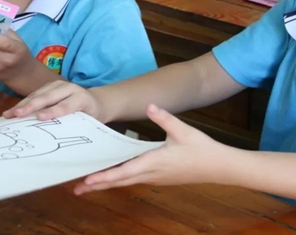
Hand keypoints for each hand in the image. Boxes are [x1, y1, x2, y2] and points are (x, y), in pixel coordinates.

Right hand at [3, 80, 104, 120]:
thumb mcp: (88, 122)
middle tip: (17, 114)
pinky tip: (12, 111)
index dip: (52, 112)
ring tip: (9, 114)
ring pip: (38, 94)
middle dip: (31, 106)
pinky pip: (34, 95)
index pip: (65, 106)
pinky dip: (22, 103)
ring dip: (22, 105)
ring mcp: (57, 85)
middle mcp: (68, 88)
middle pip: (48, 97)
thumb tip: (58, 137)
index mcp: (81, 98)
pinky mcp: (48, 86)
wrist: (94, 102)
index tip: (39, 118)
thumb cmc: (91, 116)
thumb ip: (76, 125)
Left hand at [74, 104, 224, 194]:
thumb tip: (151, 105)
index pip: (124, 172)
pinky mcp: (160, 178)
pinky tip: (113, 176)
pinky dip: (120, 180)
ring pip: (126, 182)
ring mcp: (155, 178)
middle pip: (120, 182)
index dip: (104, 177)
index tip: (88, 181)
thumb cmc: (201, 149)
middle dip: (98, 186)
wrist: (219, 167)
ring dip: (108, 183)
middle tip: (77, 189)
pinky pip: (134, 180)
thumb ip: (164, 118)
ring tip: (89, 185)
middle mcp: (151, 174)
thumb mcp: (182, 130)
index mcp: (153, 162)